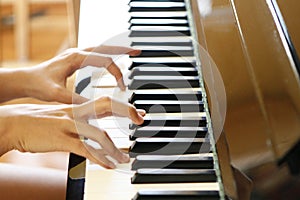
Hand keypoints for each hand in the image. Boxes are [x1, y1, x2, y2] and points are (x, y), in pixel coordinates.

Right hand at [0, 96, 144, 168]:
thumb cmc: (37, 122)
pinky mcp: (60, 139)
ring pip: (98, 133)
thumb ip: (78, 121)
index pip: (105, 101)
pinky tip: (108, 165)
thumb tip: (93, 131)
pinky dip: (99, 158)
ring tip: (124, 158)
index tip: (137, 111)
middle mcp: (76, 112)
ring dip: (115, 147)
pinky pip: (84, 149)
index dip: (123, 106)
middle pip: (106, 105)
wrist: (13, 123)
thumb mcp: (61, 117)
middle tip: (140, 118)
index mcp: (76, 107)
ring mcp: (68, 125)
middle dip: (126, 110)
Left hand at [22, 45, 139, 103]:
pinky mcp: (75, 59)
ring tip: (129, 53)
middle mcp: (77, 53)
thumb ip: (77, 100)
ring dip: (115, 50)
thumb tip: (96, 107)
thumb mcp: (58, 95)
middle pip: (105, 47)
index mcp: (76, 58)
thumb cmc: (39, 85)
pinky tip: (111, 60)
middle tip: (137, 52)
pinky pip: (95, 53)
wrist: (26, 80)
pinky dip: (106, 55)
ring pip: (100, 48)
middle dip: (123, 50)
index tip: (123, 87)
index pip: (104, 60)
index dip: (116, 73)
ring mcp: (76, 54)